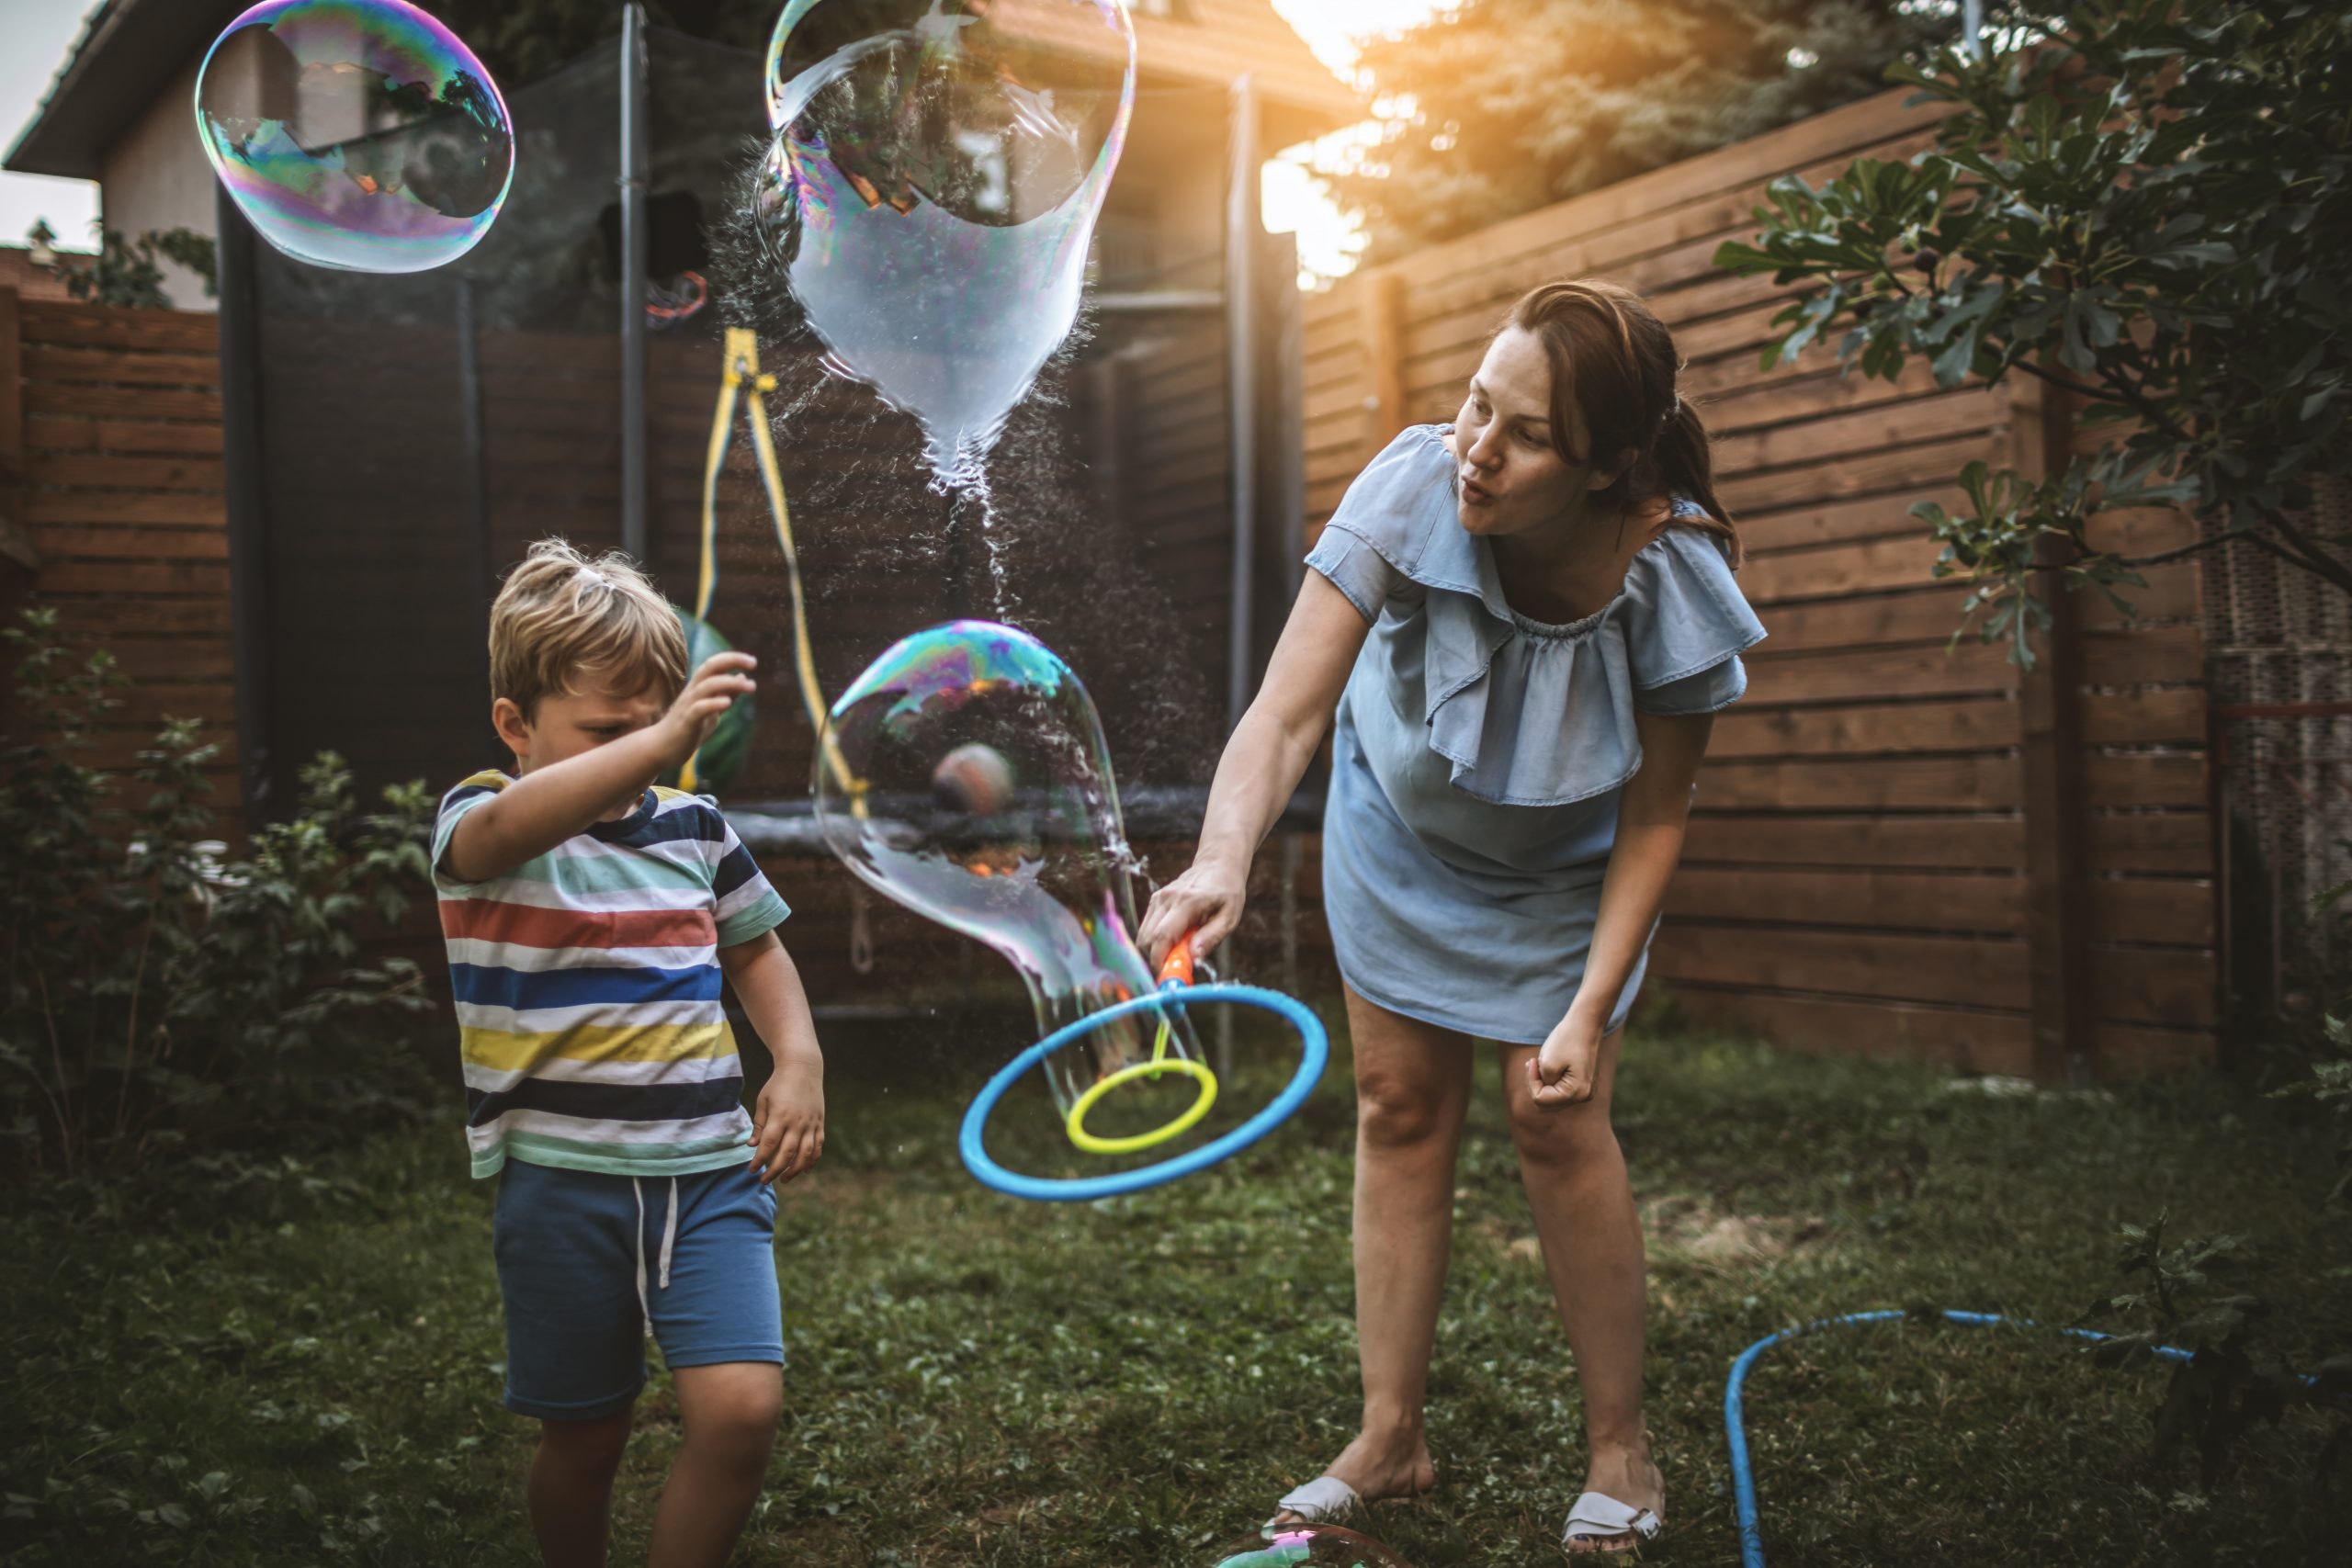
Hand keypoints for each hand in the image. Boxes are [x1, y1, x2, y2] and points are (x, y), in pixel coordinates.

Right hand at [658, 652, 758, 774]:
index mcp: (699, 686)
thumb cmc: (689, 727)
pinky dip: (713, 704)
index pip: (715, 664)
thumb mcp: (712, 709)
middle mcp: (693, 691)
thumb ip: (726, 694)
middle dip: (731, 660)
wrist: (663, 748)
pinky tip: (728, 703)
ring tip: (751, 687)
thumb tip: (743, 677)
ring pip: (707, 686)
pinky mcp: (686, 722)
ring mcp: (688, 705)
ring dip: (729, 683)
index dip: (733, 659)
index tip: (753, 661)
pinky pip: (699, 709)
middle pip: (709, 667)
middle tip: (753, 662)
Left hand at [747, 1063, 823, 1185]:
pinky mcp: (820, 1123)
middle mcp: (797, 1122)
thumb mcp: (763, 1101)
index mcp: (780, 1116)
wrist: (803, 1068)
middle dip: (774, 1171)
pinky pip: (818, 1146)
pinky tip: (805, 1169)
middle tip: (764, 1180)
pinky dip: (813, 1160)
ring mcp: (811, 1124)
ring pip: (805, 1154)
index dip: (759, 1160)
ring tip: (784, 1179)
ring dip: (794, 1170)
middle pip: (786, 1154)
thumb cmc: (778, 1084)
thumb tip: (752, 1146)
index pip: (769, 1145)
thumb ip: (759, 1124)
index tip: (752, 1170)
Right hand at [1138, 854, 1247, 967]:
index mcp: (1188, 902)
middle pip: (1147, 939)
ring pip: (1144, 935)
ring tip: (1182, 949)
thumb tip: (1193, 957)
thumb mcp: (1230, 917)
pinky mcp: (1155, 901)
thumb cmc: (1227, 892)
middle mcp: (1167, 899)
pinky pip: (1148, 928)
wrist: (1217, 864)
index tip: (1167, 976)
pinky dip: (1158, 941)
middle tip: (1178, 966)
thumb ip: (1211, 936)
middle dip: (1158, 959)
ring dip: (1157, 950)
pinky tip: (1177, 938)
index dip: (1160, 961)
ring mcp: (1158, 899)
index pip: (1162, 936)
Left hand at [1526, 1009, 1605, 1107]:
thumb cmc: (1567, 1040)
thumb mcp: (1547, 1063)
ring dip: (1543, 1082)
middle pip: (1547, 1104)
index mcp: (1577, 1093)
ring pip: (1553, 1098)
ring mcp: (1585, 1091)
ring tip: (1539, 1062)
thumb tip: (1542, 1095)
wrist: (1585, 1023)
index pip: (1541, 1100)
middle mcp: (1584, 1096)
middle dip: (1536, 1085)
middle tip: (1532, 1064)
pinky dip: (1551, 1079)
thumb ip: (1542, 1083)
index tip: (1531, 1060)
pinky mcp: (1583, 1084)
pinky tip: (1549, 1064)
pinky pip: (1560, 1090)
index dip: (1531, 1081)